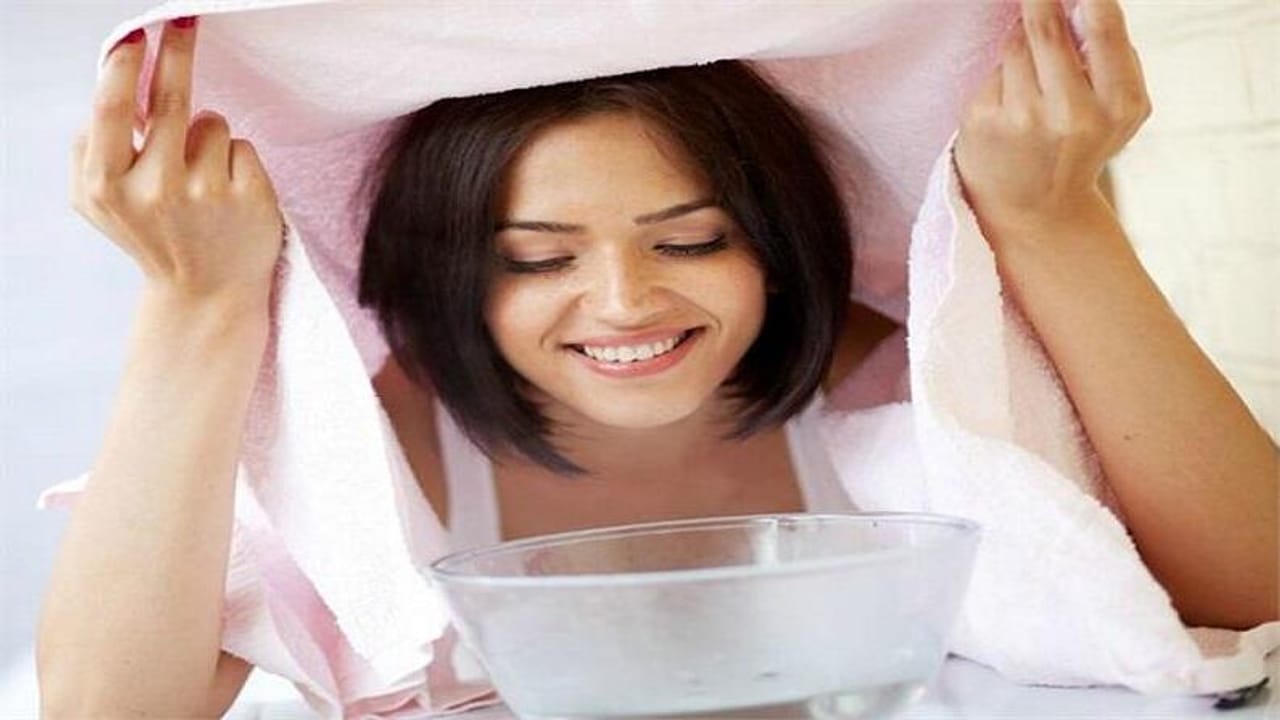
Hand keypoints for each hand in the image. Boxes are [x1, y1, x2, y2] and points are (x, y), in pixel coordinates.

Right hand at [70, 17, 283, 306]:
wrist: (205, 294)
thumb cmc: (152, 235)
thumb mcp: (99, 202)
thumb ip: (91, 149)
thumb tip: (107, 88)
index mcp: (107, 186)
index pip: (113, 111)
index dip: (123, 67)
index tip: (135, 36)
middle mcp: (155, 190)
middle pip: (171, 100)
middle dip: (176, 53)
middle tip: (183, 20)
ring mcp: (206, 195)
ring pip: (212, 121)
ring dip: (209, 138)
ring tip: (203, 181)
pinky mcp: (249, 198)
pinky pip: (242, 146)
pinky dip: (237, 161)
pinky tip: (229, 195)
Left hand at [954, 0, 1150, 243]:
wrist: (1035, 210)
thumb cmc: (1079, 146)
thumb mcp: (1118, 111)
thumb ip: (1114, 58)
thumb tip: (1086, 4)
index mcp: (1118, 106)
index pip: (1103, 30)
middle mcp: (1071, 114)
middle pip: (1047, 29)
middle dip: (1040, 2)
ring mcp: (1023, 119)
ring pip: (1016, 45)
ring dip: (1023, 43)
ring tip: (1032, 76)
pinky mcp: (985, 121)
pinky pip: (994, 72)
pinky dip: (1003, 77)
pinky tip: (1011, 104)